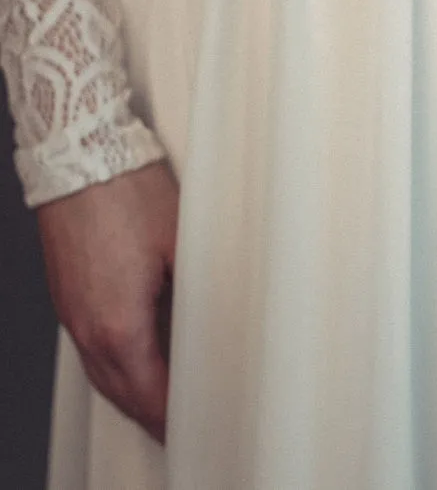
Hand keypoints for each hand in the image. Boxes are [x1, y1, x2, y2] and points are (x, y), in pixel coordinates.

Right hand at [35, 158, 179, 444]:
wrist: (79, 158)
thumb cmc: (127, 191)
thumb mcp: (181, 243)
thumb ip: (201, 291)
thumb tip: (225, 317)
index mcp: (121, 326)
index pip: (151, 395)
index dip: (176, 415)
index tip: (199, 421)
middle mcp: (89, 329)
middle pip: (123, 395)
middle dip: (153, 414)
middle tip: (182, 423)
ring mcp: (73, 315)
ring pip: (102, 376)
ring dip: (132, 393)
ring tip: (161, 400)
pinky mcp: (67, 297)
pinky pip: (90, 351)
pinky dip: (114, 367)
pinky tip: (133, 358)